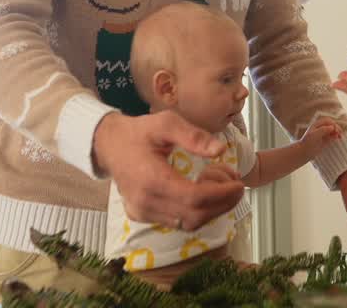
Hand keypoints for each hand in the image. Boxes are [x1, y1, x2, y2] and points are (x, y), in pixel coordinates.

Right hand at [93, 111, 244, 230]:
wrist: (107, 144)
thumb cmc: (139, 132)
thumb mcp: (166, 123)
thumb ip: (194, 136)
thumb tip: (220, 150)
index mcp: (151, 179)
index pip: (194, 198)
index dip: (221, 195)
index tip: (239, 183)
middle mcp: (145, 203)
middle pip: (194, 215)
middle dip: (222, 202)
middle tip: (235, 182)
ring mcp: (142, 213)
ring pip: (188, 223)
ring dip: (212, 207)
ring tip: (219, 181)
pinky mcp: (142, 216)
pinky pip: (177, 222)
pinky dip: (198, 211)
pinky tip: (203, 190)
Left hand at [298, 116, 342, 153]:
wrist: (303, 152)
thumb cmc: (308, 142)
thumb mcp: (315, 135)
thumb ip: (323, 129)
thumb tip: (332, 127)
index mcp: (317, 124)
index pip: (328, 121)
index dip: (333, 124)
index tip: (336, 130)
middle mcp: (320, 128)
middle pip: (331, 125)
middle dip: (337, 128)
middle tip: (340, 134)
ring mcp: (323, 134)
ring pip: (333, 131)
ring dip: (337, 132)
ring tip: (340, 137)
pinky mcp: (324, 140)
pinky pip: (332, 137)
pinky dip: (335, 137)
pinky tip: (338, 138)